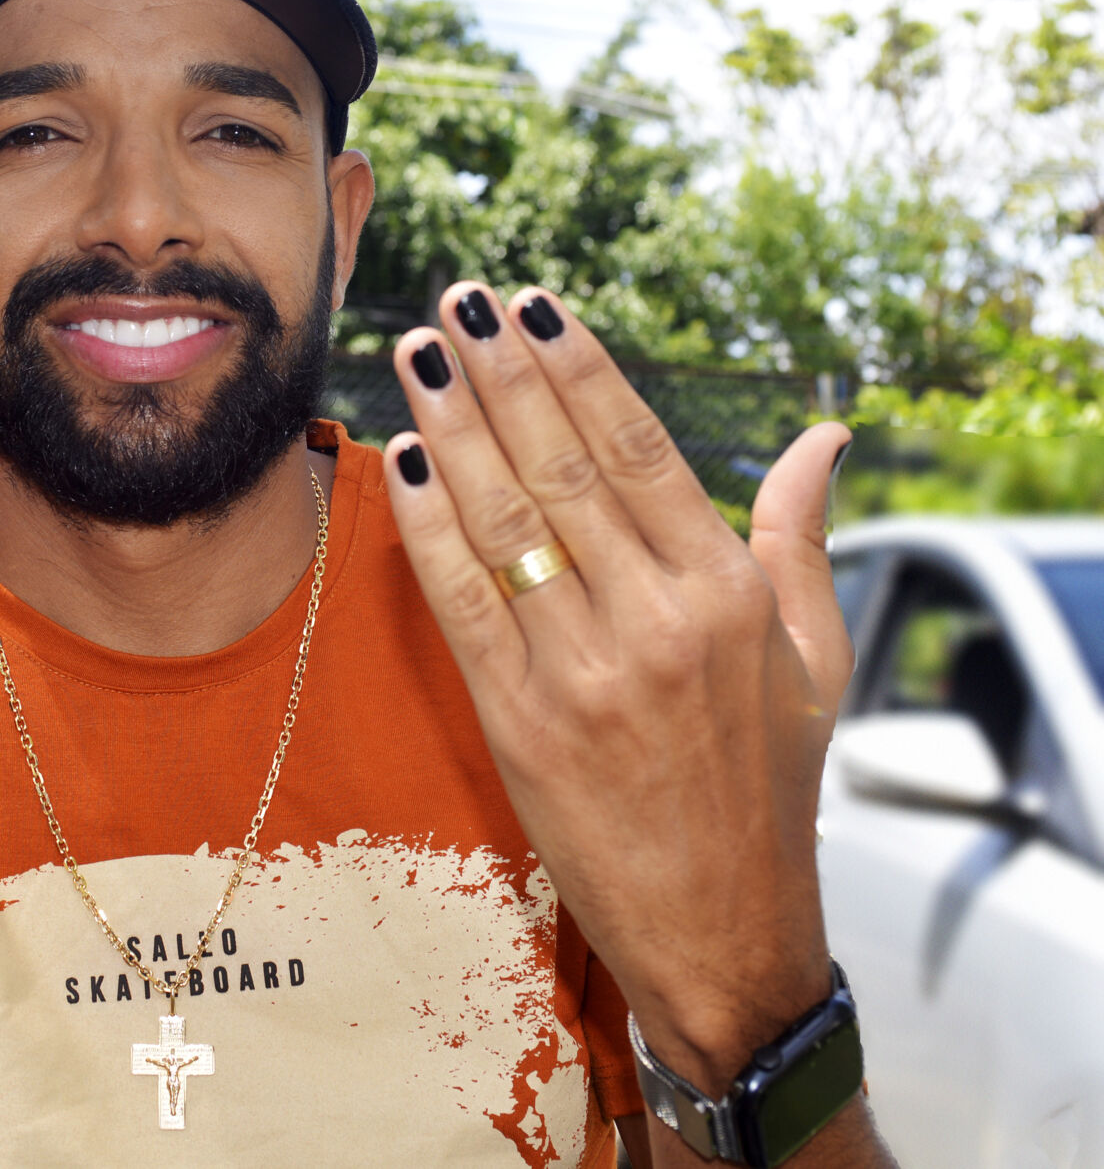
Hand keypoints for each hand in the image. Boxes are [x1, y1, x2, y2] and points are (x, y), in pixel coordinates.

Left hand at [384, 284, 852, 1090]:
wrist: (721, 925)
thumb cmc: (769, 783)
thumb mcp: (812, 658)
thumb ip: (798, 538)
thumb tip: (824, 437)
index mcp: (726, 594)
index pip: (638, 448)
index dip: (577, 368)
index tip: (532, 305)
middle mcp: (656, 622)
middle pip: (561, 466)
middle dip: (501, 374)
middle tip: (455, 301)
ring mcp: (582, 672)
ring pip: (503, 519)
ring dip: (452, 427)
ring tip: (416, 352)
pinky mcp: (519, 722)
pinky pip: (460, 600)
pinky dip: (426, 527)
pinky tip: (401, 460)